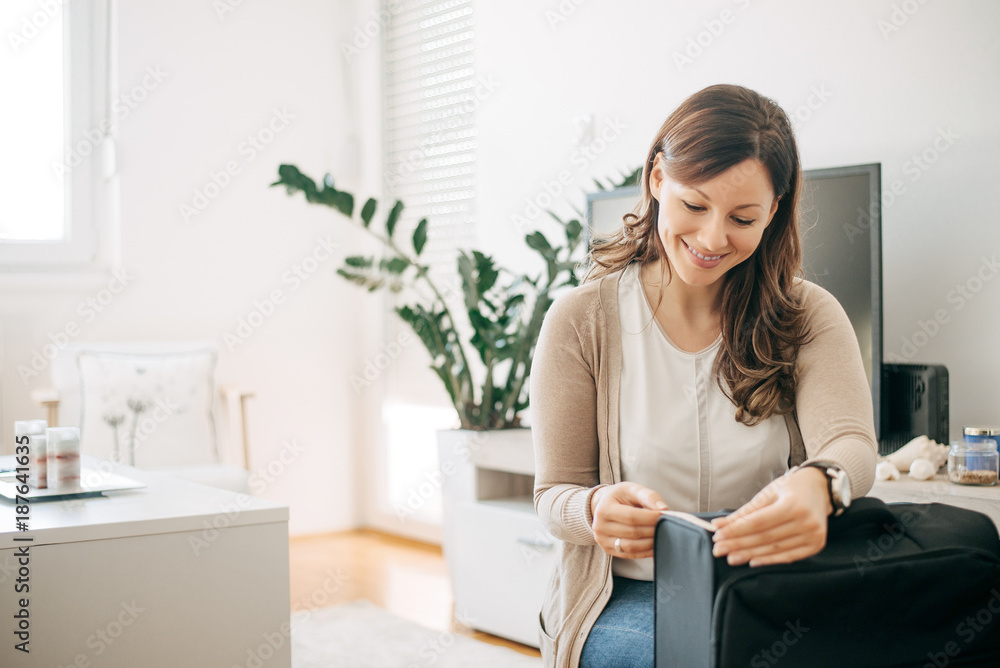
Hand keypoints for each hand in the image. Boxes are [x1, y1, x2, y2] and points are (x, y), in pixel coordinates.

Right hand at [590, 482, 667, 558]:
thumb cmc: (620, 497)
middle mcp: (600, 527)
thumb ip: (649, 496)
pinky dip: (646, 552)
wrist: (603, 506)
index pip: (631, 516)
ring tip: (663, 535)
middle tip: (667, 525)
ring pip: (632, 547)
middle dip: (653, 530)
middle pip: (632, 532)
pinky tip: (656, 545)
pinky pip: (630, 554)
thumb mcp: (632, 489)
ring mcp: (602, 541)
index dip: (650, 518)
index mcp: (604, 509)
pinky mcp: (608, 550)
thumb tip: (664, 509)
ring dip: (651, 543)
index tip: (665, 515)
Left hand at [710, 467, 832, 566]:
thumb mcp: (767, 493)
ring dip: (750, 554)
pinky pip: (788, 557)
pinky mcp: (816, 545)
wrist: (819, 489)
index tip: (717, 536)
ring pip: (774, 549)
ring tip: (731, 557)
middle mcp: (805, 521)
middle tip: (718, 550)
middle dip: (738, 545)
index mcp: (792, 505)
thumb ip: (745, 512)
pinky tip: (752, 561)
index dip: (736, 530)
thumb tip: (719, 525)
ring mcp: (813, 535)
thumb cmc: (790, 489)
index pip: (758, 522)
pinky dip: (769, 560)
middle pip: (765, 538)